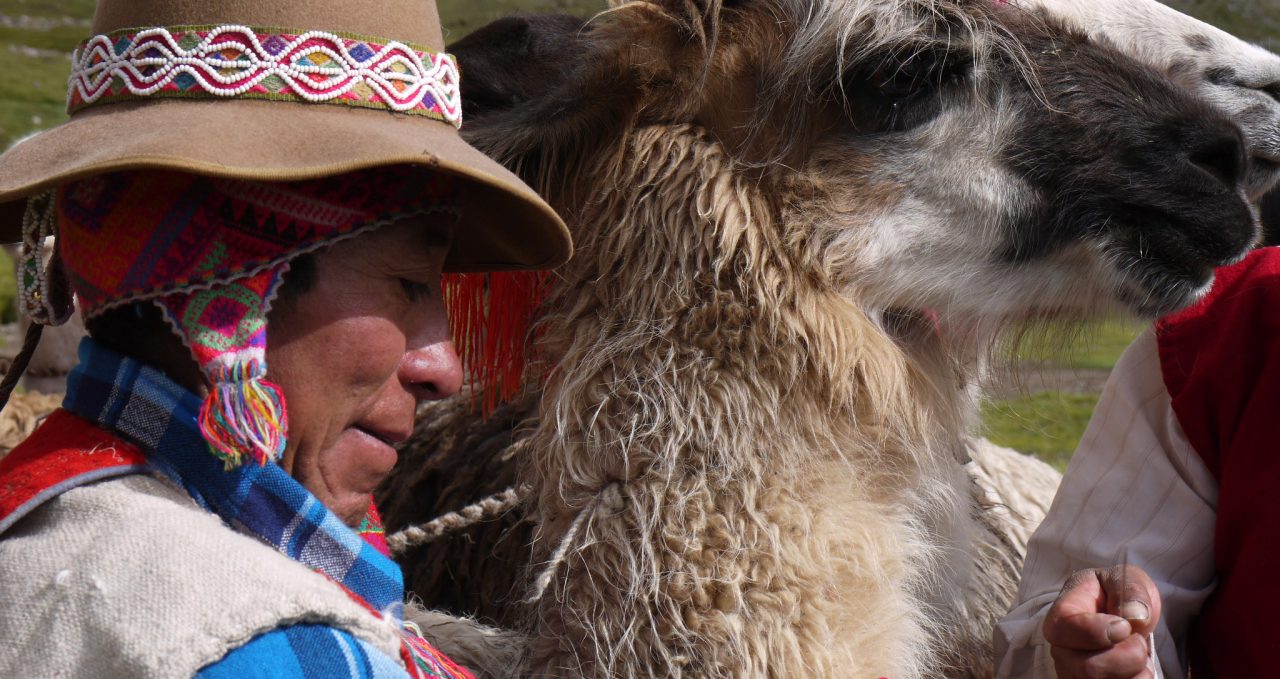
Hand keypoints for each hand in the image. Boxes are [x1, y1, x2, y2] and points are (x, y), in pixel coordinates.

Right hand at [1042, 565, 1161, 678]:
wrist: (1120, 614)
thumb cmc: (1114, 593)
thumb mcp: (1124, 578)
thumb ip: (1130, 590)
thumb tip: (1136, 616)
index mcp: (1063, 615)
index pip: (1065, 630)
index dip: (1096, 632)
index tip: (1124, 627)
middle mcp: (1062, 649)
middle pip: (1087, 669)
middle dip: (1127, 658)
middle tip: (1139, 641)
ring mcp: (1073, 672)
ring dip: (1134, 674)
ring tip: (1141, 656)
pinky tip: (1139, 671)